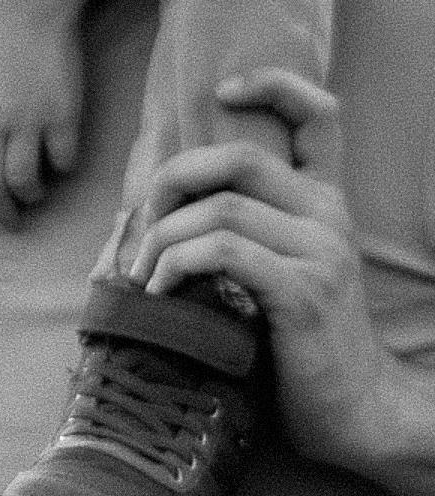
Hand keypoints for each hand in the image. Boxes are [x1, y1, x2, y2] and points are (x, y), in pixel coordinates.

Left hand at [0, 0, 92, 229]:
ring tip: (37, 194)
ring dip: (31, 196)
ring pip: (25, 181)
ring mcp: (27, 121)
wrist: (31, 13)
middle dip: (1, 213)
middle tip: (12, 222)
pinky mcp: (63, 115)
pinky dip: (64, 168)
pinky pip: (64, 160)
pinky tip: (63, 163)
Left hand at [134, 74, 414, 481]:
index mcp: (326, 201)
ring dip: (161, 240)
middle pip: (239, 155)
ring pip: (219, 208)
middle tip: (142, 227)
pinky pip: (222, 252)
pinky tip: (160, 294)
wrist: (354, 409)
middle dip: (171, 181)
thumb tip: (160, 206)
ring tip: (143, 278)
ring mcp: (320, 251)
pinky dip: (175, 266)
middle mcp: (330, 214)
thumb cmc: (299, 345)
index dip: (273, 86)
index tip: (222, 91)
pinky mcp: (302, 292)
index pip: (320, 115)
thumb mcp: (278, 272)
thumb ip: (245, 230)